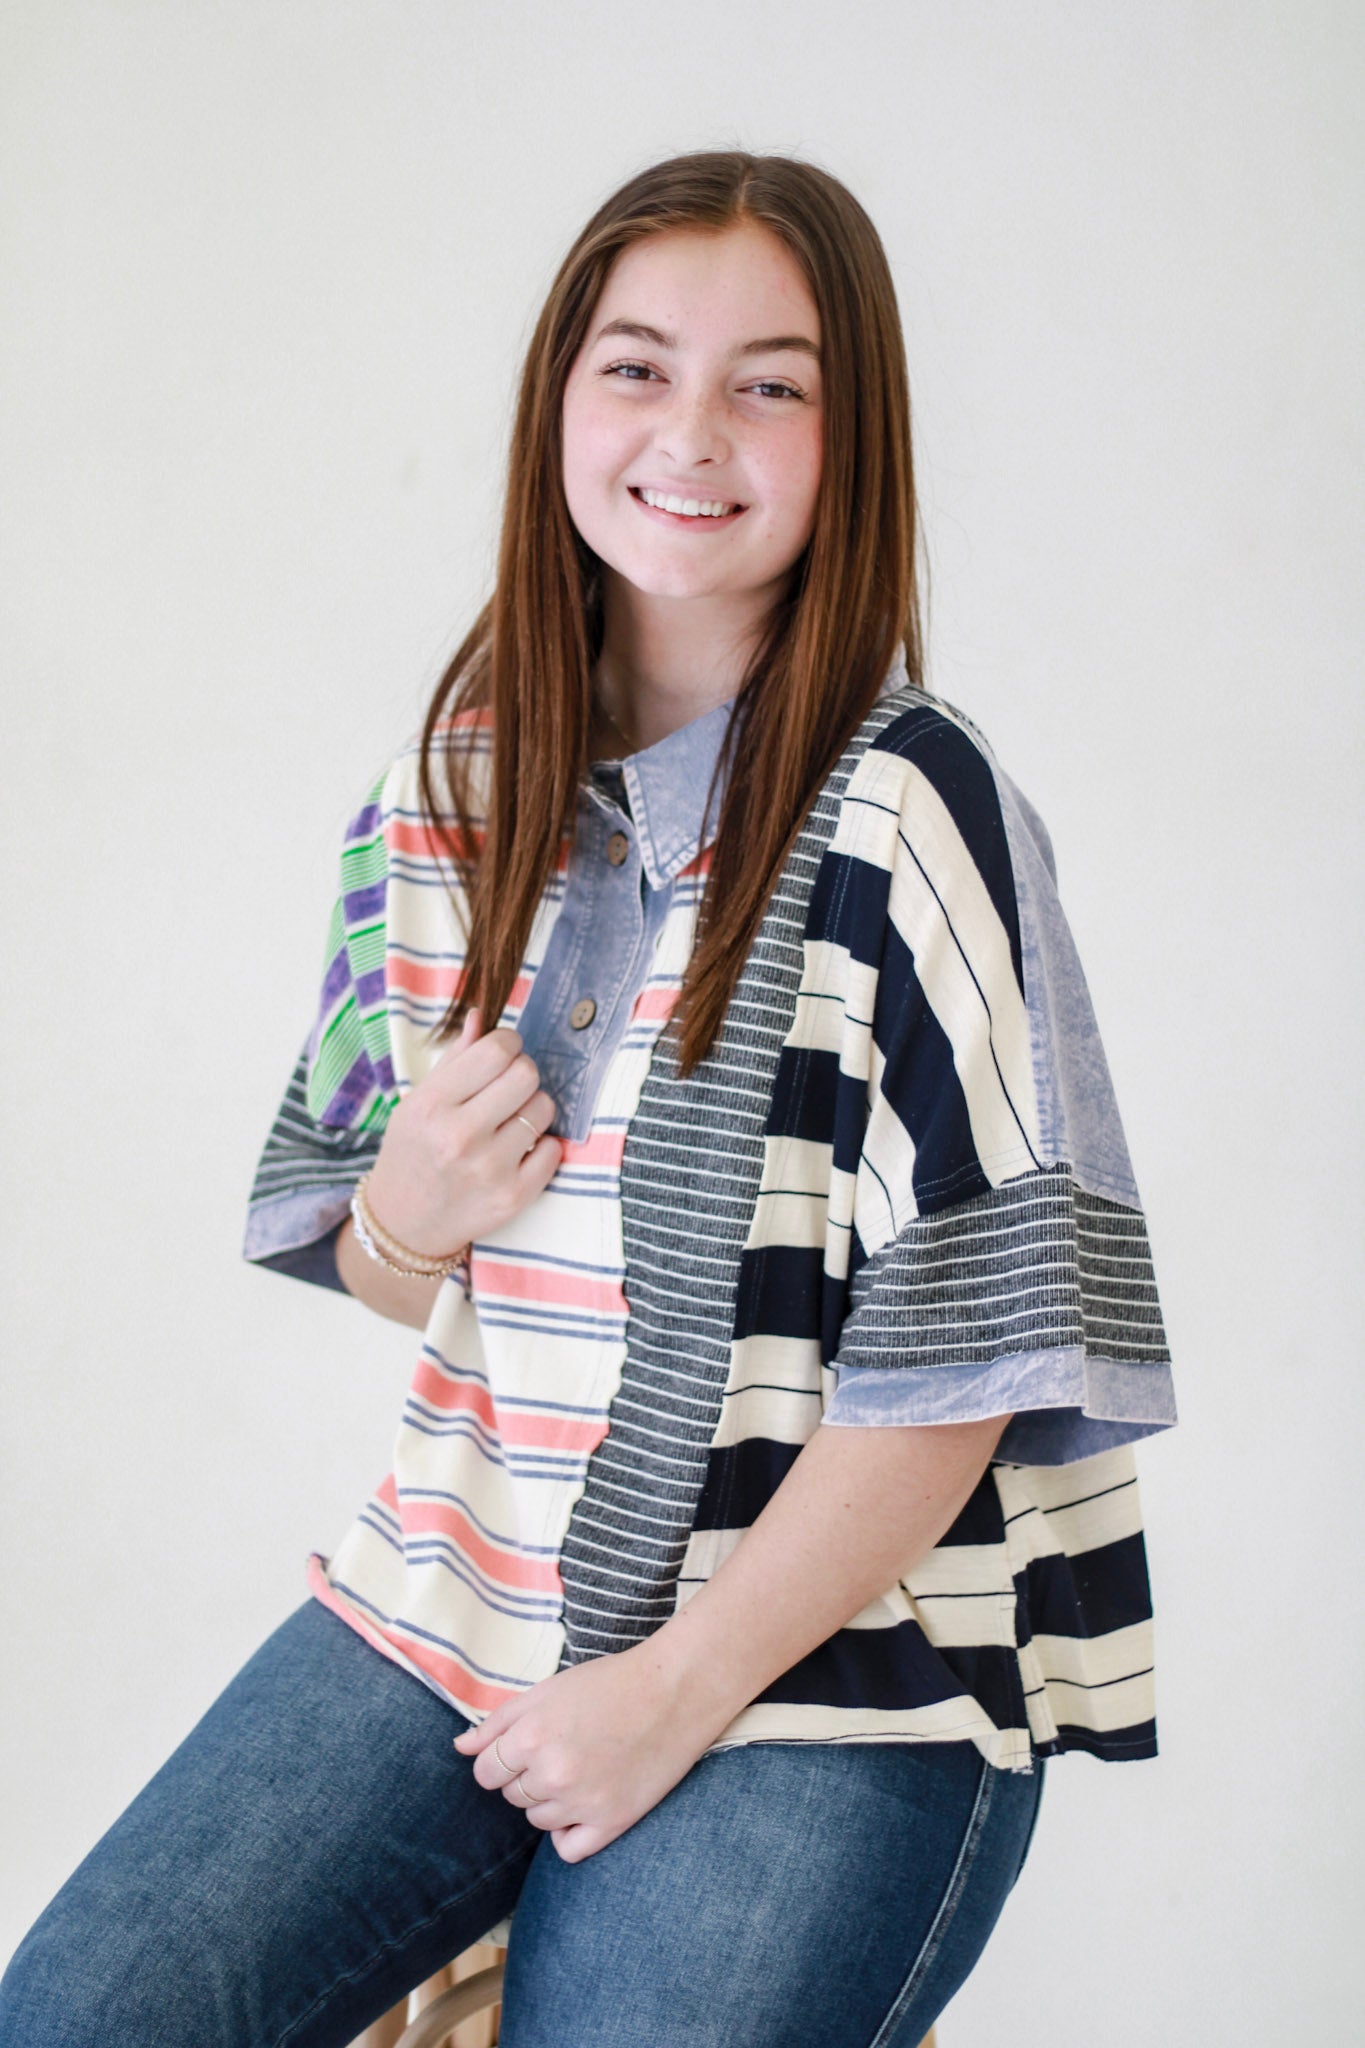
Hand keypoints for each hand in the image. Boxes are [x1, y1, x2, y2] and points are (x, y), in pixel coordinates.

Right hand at [363, 1008, 562, 1258]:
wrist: (404, 1222)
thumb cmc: (413, 1152)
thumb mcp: (418, 1102)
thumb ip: (454, 1060)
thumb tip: (482, 1017)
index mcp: (432, 1105)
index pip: (496, 1050)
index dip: (509, 1043)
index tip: (504, 1053)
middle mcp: (460, 1136)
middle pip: (526, 1074)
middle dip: (522, 1073)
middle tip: (509, 1087)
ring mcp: (489, 1169)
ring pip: (544, 1109)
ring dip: (532, 1108)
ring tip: (510, 1121)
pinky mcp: (512, 1197)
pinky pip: (553, 1150)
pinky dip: (541, 1147)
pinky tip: (518, 1151)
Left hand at [452, 1641, 726, 1862]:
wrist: (673, 1691)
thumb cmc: (609, 1684)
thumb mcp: (546, 1690)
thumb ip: (497, 1722)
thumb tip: (460, 1748)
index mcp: (531, 1736)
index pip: (485, 1774)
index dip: (501, 1760)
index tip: (526, 1747)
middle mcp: (552, 1773)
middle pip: (512, 1797)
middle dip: (528, 1776)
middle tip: (565, 1749)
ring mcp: (582, 1802)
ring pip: (538, 1820)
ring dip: (551, 1801)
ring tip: (583, 1767)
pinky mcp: (612, 1822)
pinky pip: (568, 1849)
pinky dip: (571, 1832)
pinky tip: (587, 1803)